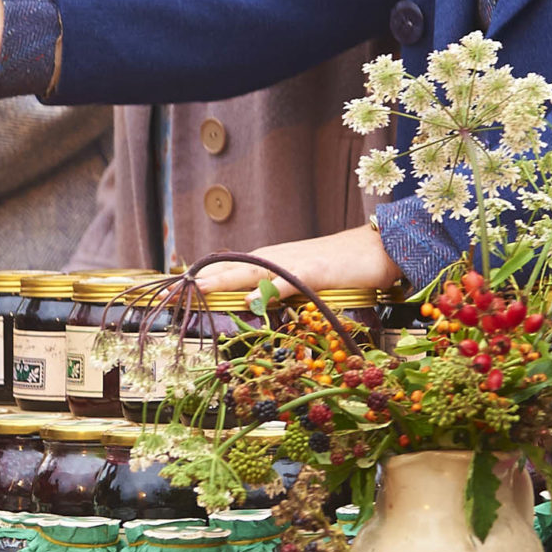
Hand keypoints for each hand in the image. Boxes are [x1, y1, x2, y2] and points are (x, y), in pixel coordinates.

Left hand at [192, 224, 401, 294]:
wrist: (376, 249)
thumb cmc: (339, 267)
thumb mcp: (301, 280)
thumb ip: (276, 289)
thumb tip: (251, 302)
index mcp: (270, 261)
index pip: (229, 269)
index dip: (203, 279)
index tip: (175, 290)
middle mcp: (276, 259)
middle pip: (232, 268)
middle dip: (203, 279)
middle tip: (175, 289)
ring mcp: (294, 264)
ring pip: (253, 271)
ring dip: (225, 280)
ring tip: (199, 288)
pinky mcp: (315, 273)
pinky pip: (288, 282)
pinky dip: (269, 289)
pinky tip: (252, 298)